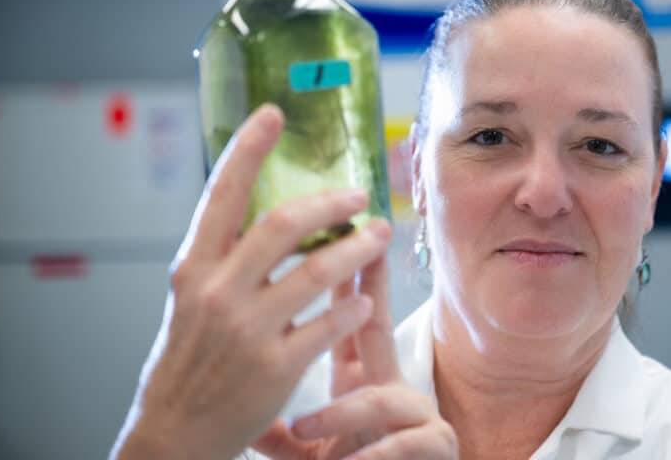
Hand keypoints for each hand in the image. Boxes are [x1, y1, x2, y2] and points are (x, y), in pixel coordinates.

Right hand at [112, 104, 390, 459]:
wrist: (174, 432)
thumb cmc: (189, 359)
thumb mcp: (191, 299)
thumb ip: (226, 259)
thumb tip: (273, 213)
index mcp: (193, 268)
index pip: (222, 195)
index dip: (248, 150)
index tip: (273, 114)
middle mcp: (217, 292)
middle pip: (283, 224)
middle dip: (330, 203)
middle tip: (359, 194)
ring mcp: (247, 330)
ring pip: (317, 271)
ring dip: (357, 248)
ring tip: (379, 235)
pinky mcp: (275, 368)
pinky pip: (329, 324)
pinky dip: (352, 306)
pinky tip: (364, 298)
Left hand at [251, 249, 457, 459]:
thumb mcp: (306, 450)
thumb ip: (277, 429)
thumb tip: (236, 407)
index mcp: (358, 380)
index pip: (344, 320)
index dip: (336, 281)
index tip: (324, 232)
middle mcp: (390, 386)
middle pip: (378, 327)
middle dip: (372, 287)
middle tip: (365, 246)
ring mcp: (415, 414)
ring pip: (380, 399)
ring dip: (341, 413)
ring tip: (304, 428)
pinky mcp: (434, 445)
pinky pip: (402, 445)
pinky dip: (372, 455)